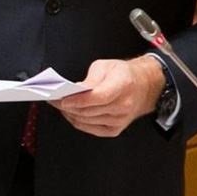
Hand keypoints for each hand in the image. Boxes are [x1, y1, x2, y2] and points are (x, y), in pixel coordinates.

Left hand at [50, 56, 164, 136]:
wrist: (143, 87)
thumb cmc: (123, 74)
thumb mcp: (105, 65)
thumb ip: (90, 78)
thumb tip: (75, 91)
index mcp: (123, 85)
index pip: (98, 97)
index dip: (79, 100)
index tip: (62, 99)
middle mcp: (123, 105)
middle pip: (89, 111)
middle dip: (68, 106)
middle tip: (53, 99)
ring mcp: (120, 120)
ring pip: (88, 120)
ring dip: (70, 114)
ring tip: (59, 105)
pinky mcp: (115, 130)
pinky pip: (91, 128)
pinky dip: (78, 121)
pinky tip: (70, 113)